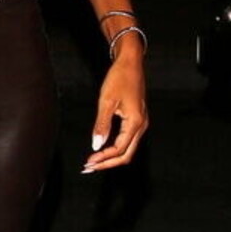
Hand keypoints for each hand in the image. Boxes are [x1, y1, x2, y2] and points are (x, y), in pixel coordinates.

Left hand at [81, 47, 147, 171]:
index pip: (119, 150)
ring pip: (128, 149)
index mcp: (135, 123)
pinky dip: (115, 148)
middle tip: (89, 168)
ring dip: (111, 157)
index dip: (103, 159)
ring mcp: (141, 123)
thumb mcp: (106, 101)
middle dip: (108, 164)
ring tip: (94, 162)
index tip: (89, 162)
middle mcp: (141, 125)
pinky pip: (128, 140)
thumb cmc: (120, 78)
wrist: (131, 63)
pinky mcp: (137, 119)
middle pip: (126, 155)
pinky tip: (103, 149)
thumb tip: (96, 145)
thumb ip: (101, 125)